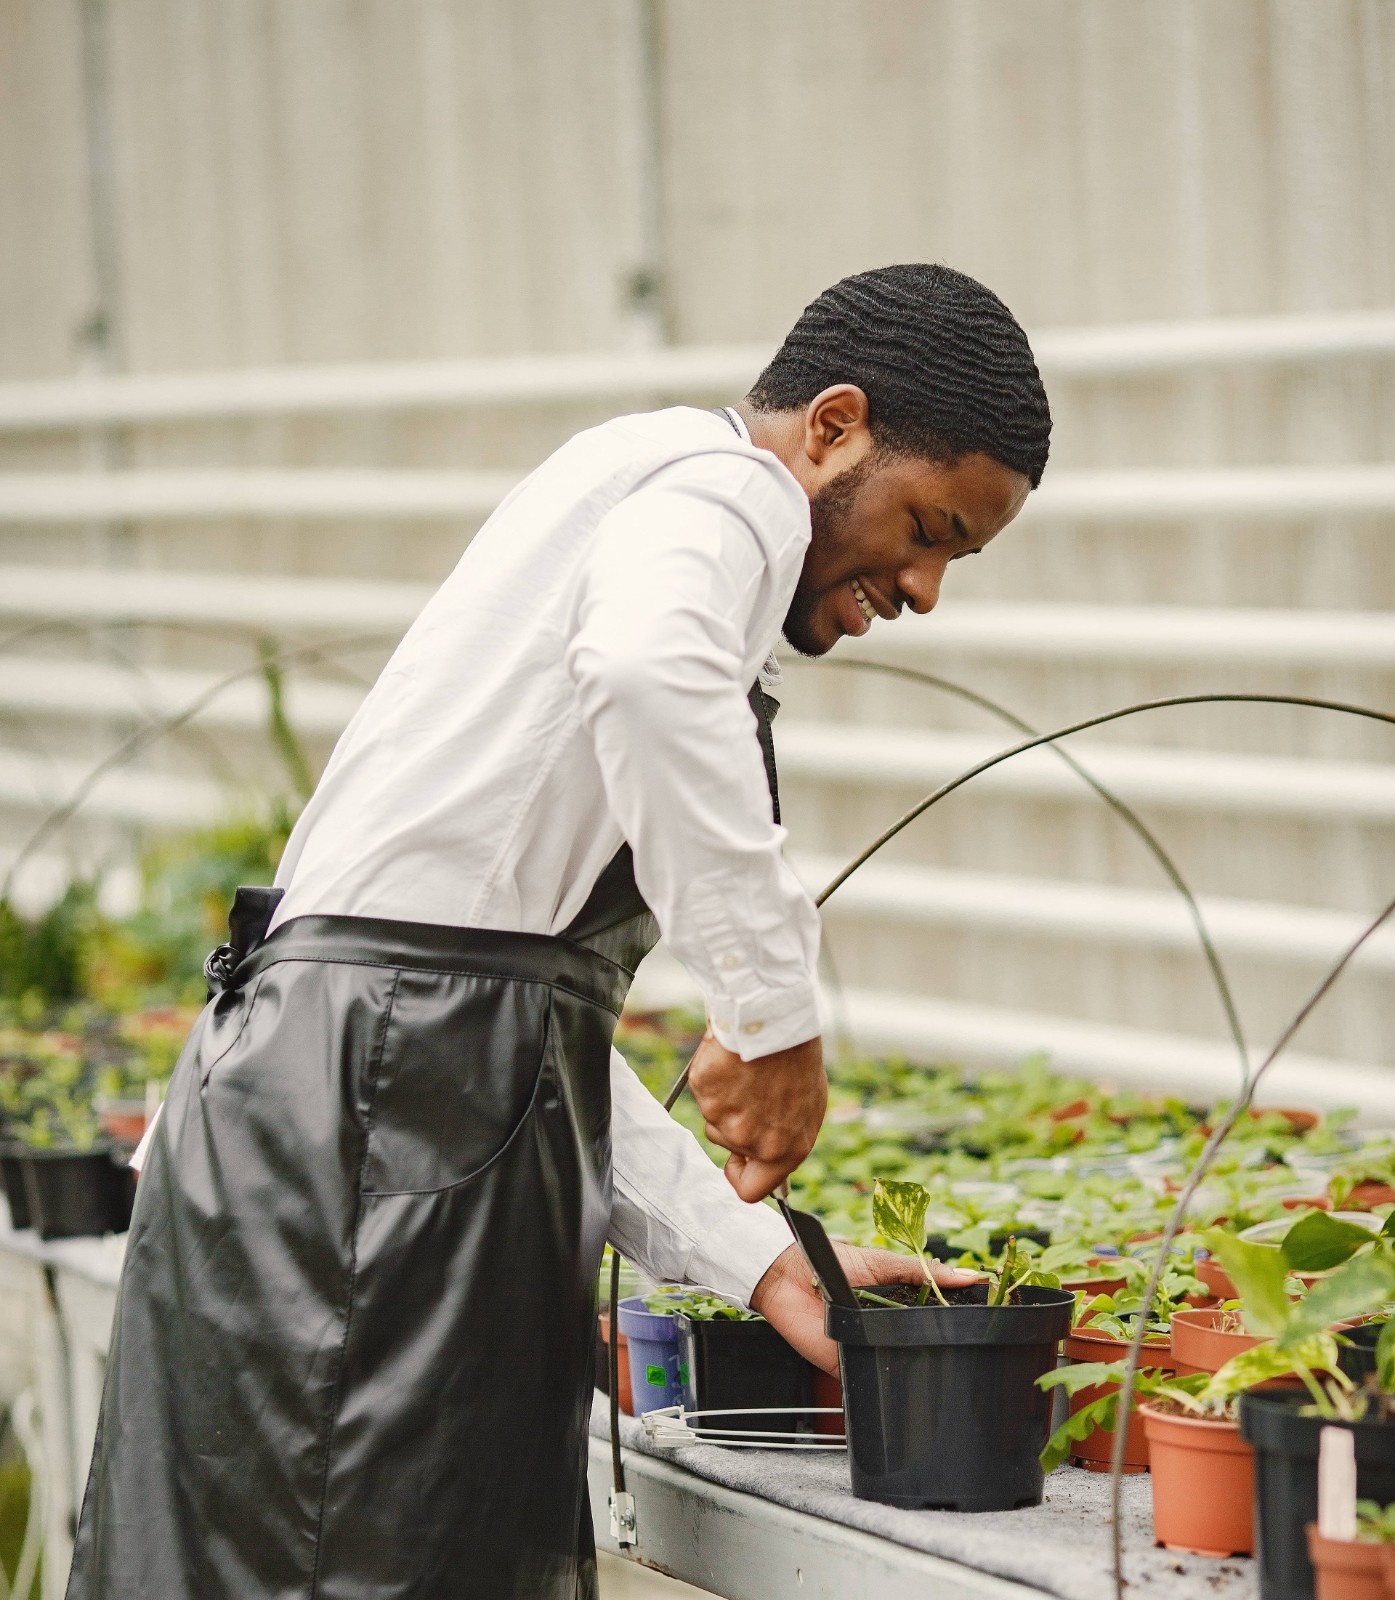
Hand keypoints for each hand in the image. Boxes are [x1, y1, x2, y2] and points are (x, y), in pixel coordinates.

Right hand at [687, 1030, 826, 1200]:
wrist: (777, 1023)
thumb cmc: (797, 1062)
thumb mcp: (807, 1109)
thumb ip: (784, 1140)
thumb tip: (766, 1154)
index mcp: (782, 1151)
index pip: (750, 1190)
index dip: (741, 1175)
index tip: (738, 1161)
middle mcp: (750, 1140)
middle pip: (728, 1143)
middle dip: (735, 1122)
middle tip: (753, 1091)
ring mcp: (722, 1116)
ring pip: (714, 1116)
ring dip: (725, 1098)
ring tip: (749, 1072)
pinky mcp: (703, 1091)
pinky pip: (704, 1091)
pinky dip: (714, 1078)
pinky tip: (734, 1062)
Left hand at [749, 1242, 983, 1374]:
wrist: (789, 1275)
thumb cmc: (835, 1261)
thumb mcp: (886, 1263)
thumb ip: (925, 1271)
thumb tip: (971, 1275)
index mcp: (899, 1307)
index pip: (934, 1325)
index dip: (959, 1332)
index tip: (991, 1337)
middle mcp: (886, 1331)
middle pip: (921, 1350)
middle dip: (942, 1358)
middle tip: (974, 1366)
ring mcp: (868, 1350)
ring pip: (899, 1370)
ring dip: (916, 1375)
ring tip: (946, 1383)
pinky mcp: (847, 1367)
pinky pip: (868, 1385)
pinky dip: (882, 1390)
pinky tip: (904, 1398)